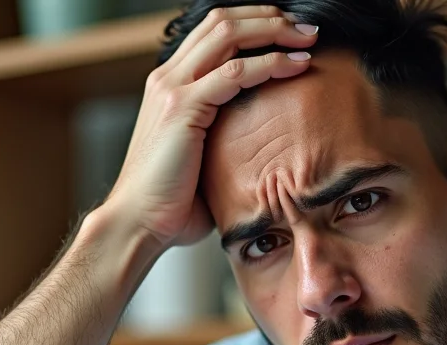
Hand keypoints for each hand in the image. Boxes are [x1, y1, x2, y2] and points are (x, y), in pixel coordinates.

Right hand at [101, 5, 317, 250]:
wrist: (138, 223)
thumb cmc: (171, 201)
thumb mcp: (201, 155)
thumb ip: (224, 132)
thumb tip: (265, 137)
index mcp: (169, 83)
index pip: (214, 30)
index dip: (254, 22)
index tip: (290, 33)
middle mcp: (167, 77)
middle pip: (222, 21)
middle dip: (269, 17)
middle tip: (306, 28)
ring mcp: (172, 89)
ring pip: (228, 35)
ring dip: (274, 30)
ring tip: (308, 37)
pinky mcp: (182, 108)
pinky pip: (234, 72)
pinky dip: (270, 63)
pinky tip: (296, 65)